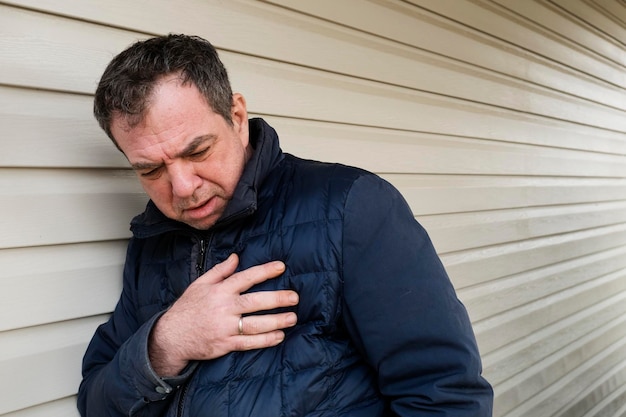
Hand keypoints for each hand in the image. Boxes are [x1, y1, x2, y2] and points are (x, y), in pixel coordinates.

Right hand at [148, 253, 298, 375]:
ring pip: (255, 324)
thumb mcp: (200, 284)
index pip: (245, 278)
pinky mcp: (225, 344)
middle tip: (295, 297)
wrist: (171, 336)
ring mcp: (225, 327)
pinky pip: (248, 343)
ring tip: (292, 318)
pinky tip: (279, 336)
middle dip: (277, 299)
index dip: (264, 271)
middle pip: (254, 302)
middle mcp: (224, 308)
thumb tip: (236, 257)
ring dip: (276, 321)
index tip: (282, 267)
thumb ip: (220, 271)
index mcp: (219, 291)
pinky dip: (265, 340)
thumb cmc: (188, 307)